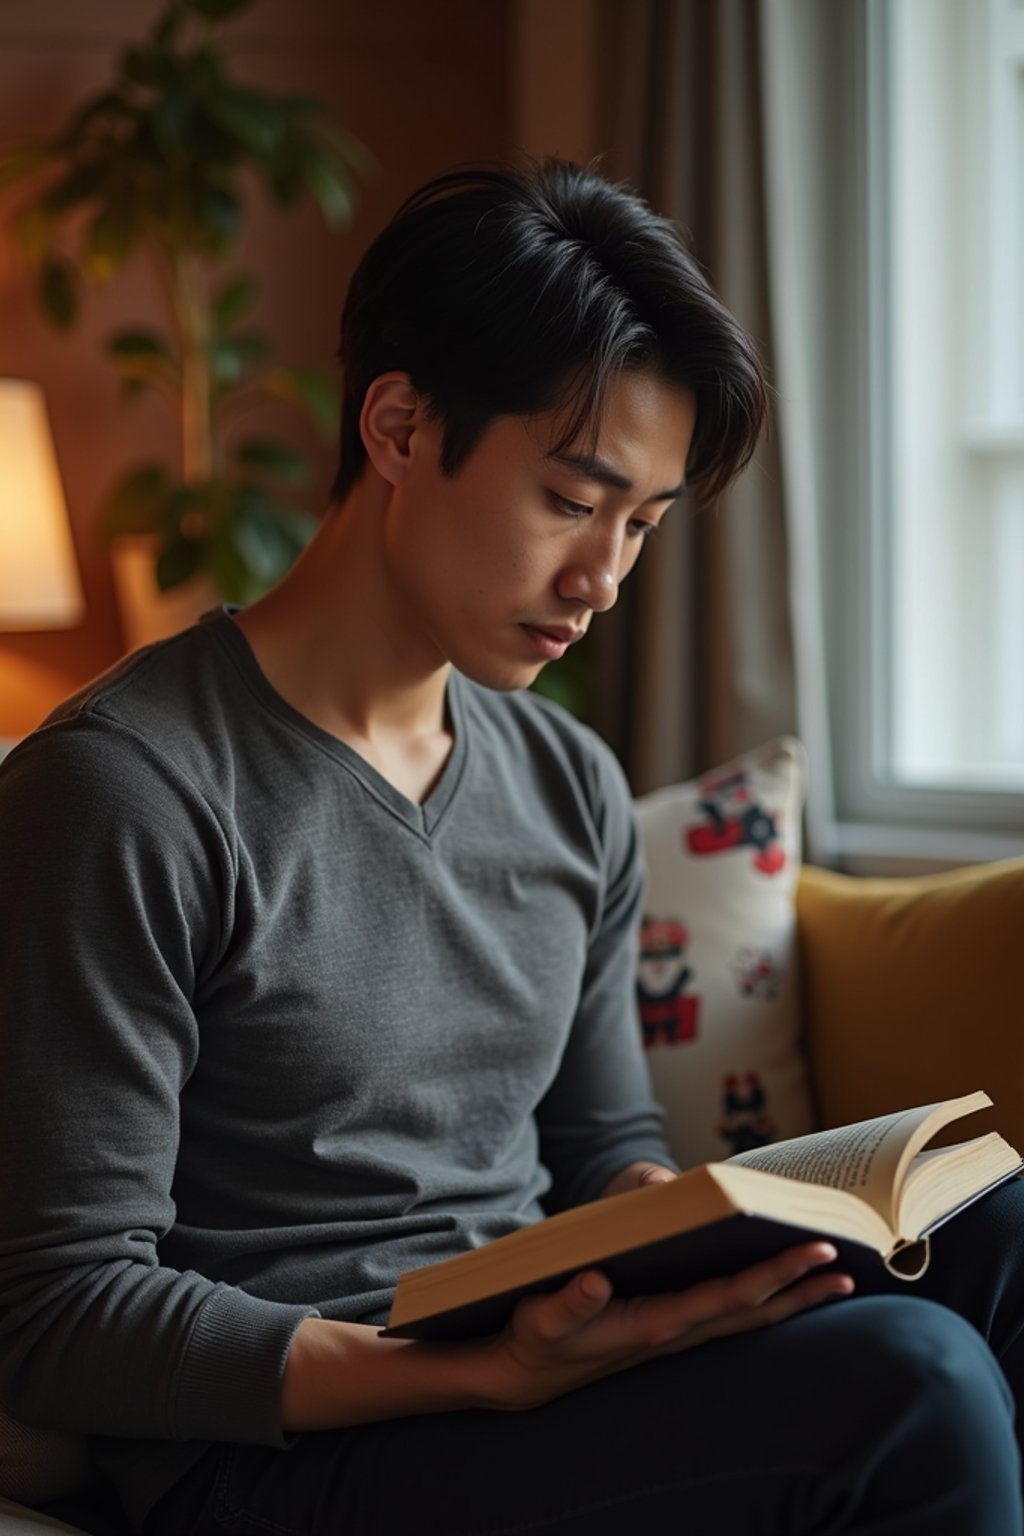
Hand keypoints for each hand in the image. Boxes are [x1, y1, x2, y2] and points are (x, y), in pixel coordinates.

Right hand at [475, 1242, 853, 1410]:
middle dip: (801, 1288)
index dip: (773, 1277)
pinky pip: (732, 1315)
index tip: (812, 1253)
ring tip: (838, 1279)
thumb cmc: (537, 1336)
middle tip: (847, 1263)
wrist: (528, 1373)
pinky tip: (786, 1291)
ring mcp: (678, 1333)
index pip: (728, 1298)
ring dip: (794, 1300)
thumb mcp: (543, 1316)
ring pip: (749, 1318)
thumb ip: (568, 1302)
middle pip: (753, 1311)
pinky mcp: (672, 1328)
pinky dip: (766, 1303)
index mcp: (655, 1323)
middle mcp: (677, 1331)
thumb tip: (594, 1280)